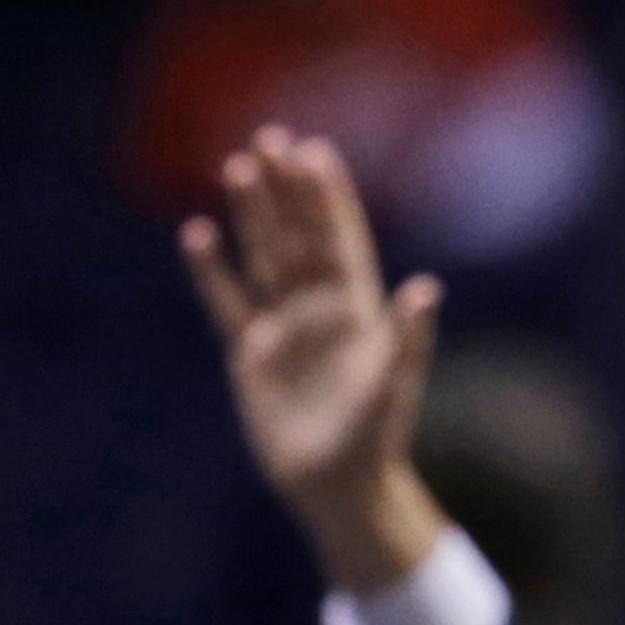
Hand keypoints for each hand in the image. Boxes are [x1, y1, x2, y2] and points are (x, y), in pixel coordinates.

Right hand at [182, 126, 450, 591]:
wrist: (337, 487)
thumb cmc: (375, 437)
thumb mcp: (392, 386)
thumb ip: (406, 338)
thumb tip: (427, 288)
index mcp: (358, 307)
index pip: (340, 238)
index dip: (328, 197)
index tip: (314, 150)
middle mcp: (320, 307)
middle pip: (298, 235)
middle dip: (285, 188)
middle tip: (269, 137)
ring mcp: (284, 327)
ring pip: (263, 257)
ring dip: (252, 214)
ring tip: (237, 165)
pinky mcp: (251, 355)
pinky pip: (227, 303)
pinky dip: (212, 271)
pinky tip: (197, 233)